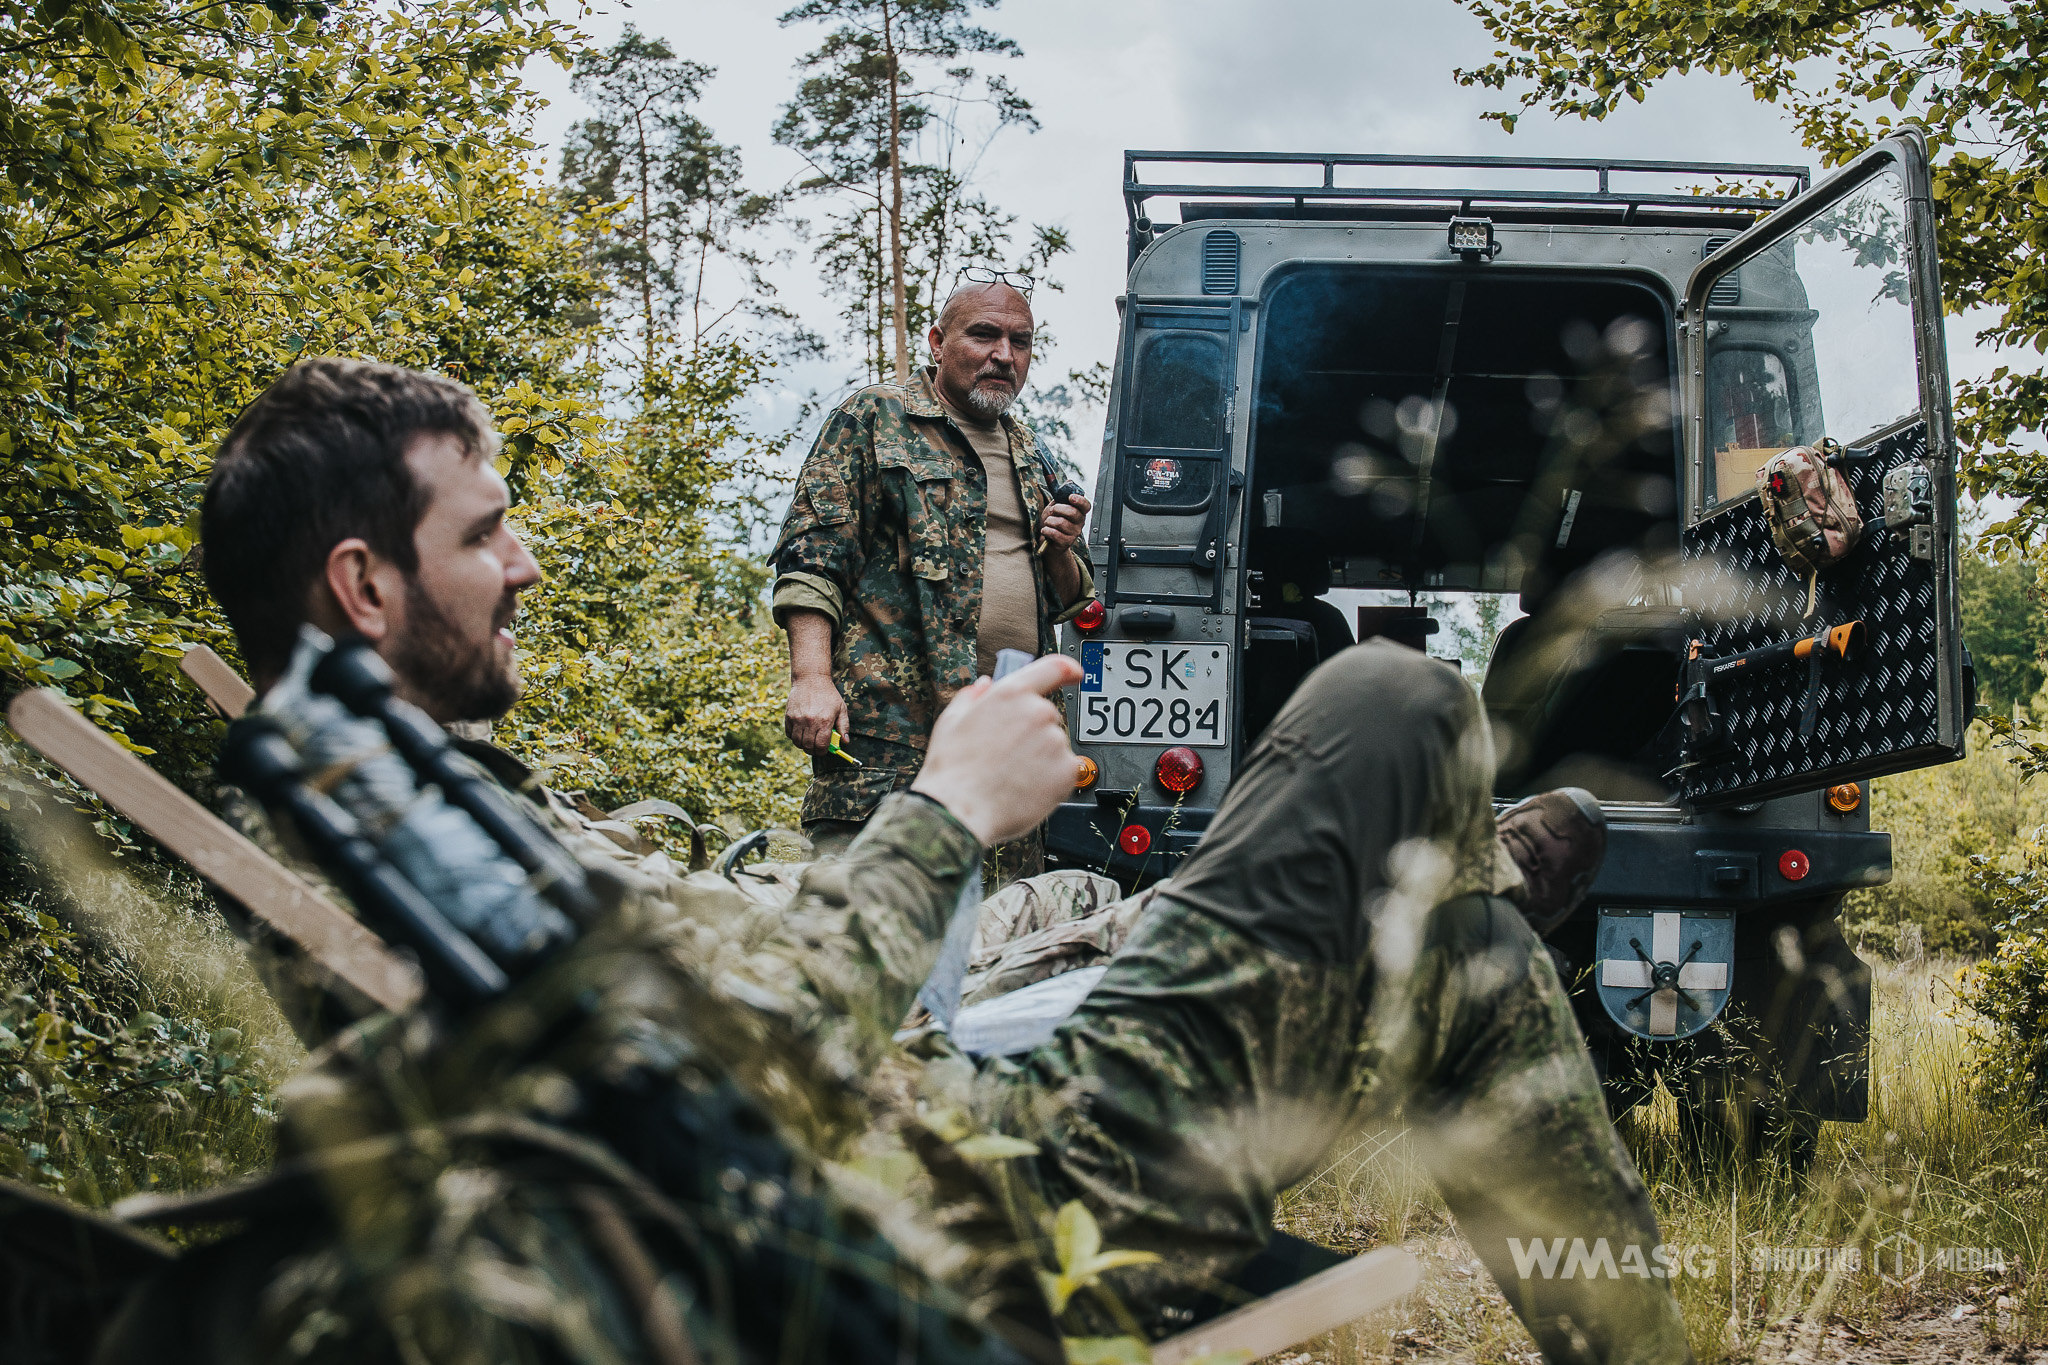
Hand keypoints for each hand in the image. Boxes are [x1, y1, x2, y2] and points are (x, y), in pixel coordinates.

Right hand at [786, 674, 850, 754]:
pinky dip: (794, 737)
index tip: (824, 750)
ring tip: (808, 740)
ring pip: (797, 742)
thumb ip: (844, 726)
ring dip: (803, 745)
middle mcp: (810, 721)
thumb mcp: (841, 709)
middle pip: (808, 746)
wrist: (811, 679)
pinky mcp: (789, 716)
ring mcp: (797, 719)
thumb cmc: (828, 694)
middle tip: (816, 747)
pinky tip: (801, 732)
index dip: (822, 752)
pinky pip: (789, 734)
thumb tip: (845, 742)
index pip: (821, 746)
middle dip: (812, 750)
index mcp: (824, 721)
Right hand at [913, 654, 1081, 844]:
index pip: (1054, 668)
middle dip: (1032, 732)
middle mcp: (1038, 712)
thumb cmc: (952, 770)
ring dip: (1041, 757)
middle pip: (1048, 716)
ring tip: (1012, 775)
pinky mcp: (1067, 771)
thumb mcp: (951, 721)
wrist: (959, 811)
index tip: (1076, 674)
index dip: (1068, 669)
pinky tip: (1025, 787)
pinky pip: (1066, 771)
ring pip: (1055, 745)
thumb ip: (972, 697)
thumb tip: (984, 685)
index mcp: (1011, 694)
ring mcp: (1054, 742)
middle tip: (1008, 754)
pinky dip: (1051, 779)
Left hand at [1036, 492, 1090, 553]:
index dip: (1080, 500)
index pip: (1086, 505)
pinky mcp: (1066, 542)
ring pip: (1060, 523)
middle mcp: (1079, 523)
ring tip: (1048, 523)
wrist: (1047, 540)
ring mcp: (1074, 533)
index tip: (1070, 497)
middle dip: (1058, 509)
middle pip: (1072, 512)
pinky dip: (1046, 530)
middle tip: (1052, 511)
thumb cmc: (1052, 522)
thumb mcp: (1055, 505)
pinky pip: (1054, 533)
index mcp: (1079, 512)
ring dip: (1049, 521)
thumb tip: (1061, 478)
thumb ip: (1059, 493)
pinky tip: (1046, 531)